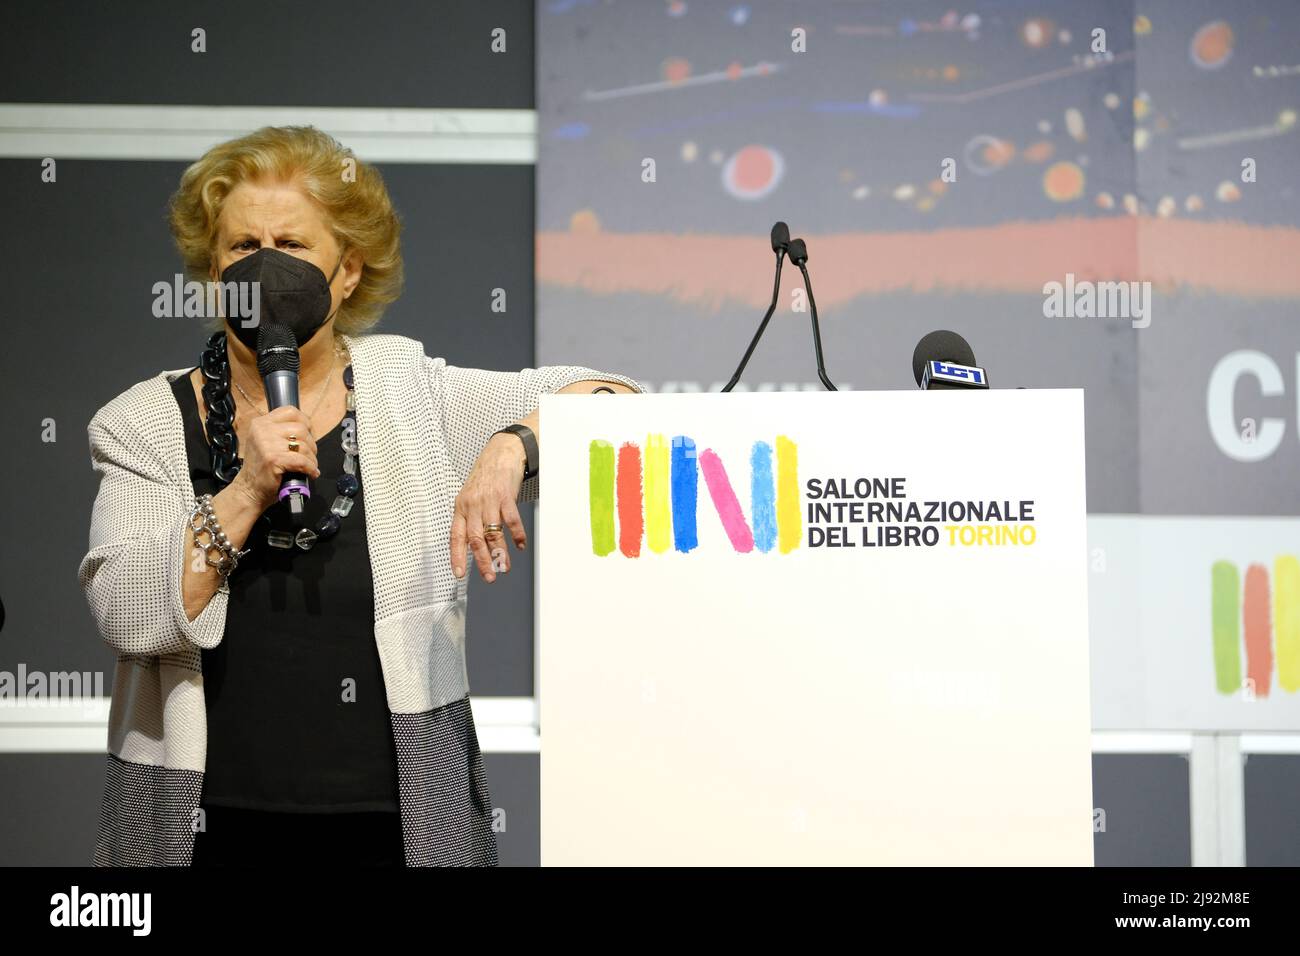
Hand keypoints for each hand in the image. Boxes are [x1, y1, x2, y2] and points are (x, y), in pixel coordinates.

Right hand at [229, 405, 320, 511]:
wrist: (248, 489)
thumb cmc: (260, 468)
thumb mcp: (265, 442)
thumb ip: (280, 432)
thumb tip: (307, 428)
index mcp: (260, 423)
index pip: (290, 411)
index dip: (305, 422)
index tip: (309, 434)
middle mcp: (262, 431)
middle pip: (301, 429)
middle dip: (311, 444)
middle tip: (309, 455)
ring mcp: (267, 445)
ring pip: (304, 445)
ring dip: (311, 458)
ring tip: (309, 466)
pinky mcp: (274, 459)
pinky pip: (302, 460)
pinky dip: (310, 468)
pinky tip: (311, 472)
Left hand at [451, 432, 527, 582]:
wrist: (500, 453)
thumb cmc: (485, 477)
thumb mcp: (470, 497)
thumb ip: (470, 518)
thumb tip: (473, 544)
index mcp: (461, 508)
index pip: (456, 536)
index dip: (457, 556)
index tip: (459, 573)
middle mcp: (472, 505)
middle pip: (475, 538)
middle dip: (482, 560)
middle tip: (489, 576)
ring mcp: (489, 500)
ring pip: (493, 532)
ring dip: (500, 552)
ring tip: (504, 566)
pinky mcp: (505, 495)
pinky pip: (511, 520)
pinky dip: (517, 535)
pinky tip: (520, 545)